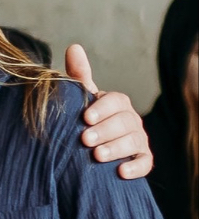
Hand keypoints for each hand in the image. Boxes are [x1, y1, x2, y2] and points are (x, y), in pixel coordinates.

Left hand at [65, 44, 152, 178]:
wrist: (85, 155)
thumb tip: (73, 47)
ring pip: (134, 142)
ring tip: (97, 156)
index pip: (115, 101)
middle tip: (85, 139)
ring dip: (116, 148)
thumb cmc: (82, 123)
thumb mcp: (79, 101)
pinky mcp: (141, 161)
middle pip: (124, 122)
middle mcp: (130, 121)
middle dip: (105, 130)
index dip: (102, 108)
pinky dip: (135, 167)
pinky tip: (121, 172)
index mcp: (116, 105)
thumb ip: (78, 77)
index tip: (85, 117)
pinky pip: (145, 163)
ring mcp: (137, 141)